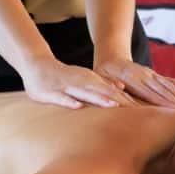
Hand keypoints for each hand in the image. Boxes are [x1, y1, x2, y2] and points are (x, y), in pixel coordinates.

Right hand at [21, 59, 135, 109]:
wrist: (36, 64)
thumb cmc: (63, 76)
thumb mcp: (83, 79)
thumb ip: (101, 84)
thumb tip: (122, 87)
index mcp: (89, 80)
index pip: (110, 91)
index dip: (123, 99)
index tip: (138, 109)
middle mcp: (80, 82)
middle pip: (101, 92)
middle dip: (117, 99)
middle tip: (133, 109)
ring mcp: (66, 86)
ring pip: (84, 93)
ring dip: (98, 99)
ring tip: (113, 105)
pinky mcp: (51, 92)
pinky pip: (61, 98)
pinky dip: (69, 102)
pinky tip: (78, 107)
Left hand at [95, 56, 174, 107]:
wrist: (111, 58)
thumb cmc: (104, 73)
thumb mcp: (102, 77)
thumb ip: (110, 83)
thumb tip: (118, 86)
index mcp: (132, 77)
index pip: (148, 91)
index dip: (161, 100)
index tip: (172, 108)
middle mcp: (144, 74)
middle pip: (161, 89)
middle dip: (174, 100)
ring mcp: (151, 74)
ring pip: (167, 84)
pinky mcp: (154, 75)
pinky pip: (169, 79)